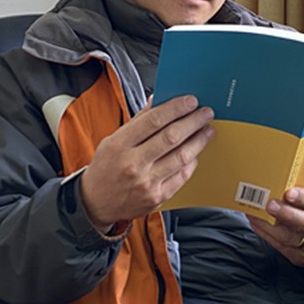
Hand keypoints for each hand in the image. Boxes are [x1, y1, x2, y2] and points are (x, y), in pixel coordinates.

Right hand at [80, 96, 213, 232]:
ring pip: (181, 157)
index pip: (154, 120)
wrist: (96, 203)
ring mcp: (146, 183)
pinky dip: (191, 161)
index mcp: (120, 145)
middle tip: (206, 113)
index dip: (176, 108)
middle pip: (171, 137)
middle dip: (193, 122)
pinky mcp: (157, 197)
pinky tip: (195, 152)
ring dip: (199, 140)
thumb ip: (138, 121)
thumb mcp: (113, 140)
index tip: (191, 101)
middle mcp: (133, 164)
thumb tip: (159, 100)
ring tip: (207, 130)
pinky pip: (182, 176)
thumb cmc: (106, 168)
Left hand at [246, 187, 303, 266]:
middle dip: (286, 213)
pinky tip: (256, 223)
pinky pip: (280, 246)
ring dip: (268, 224)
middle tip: (269, 204)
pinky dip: (265, 233)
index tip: (288, 192)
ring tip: (255, 213)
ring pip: (289, 237)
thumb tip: (281, 182)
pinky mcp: (300, 258)